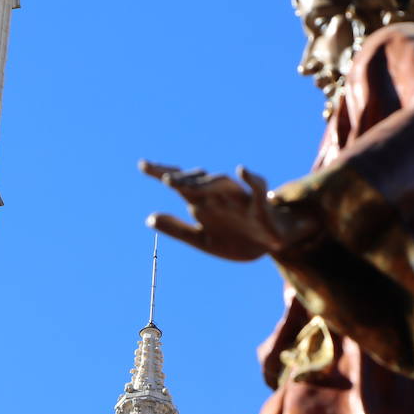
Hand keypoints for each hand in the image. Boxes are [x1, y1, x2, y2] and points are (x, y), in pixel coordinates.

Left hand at [140, 160, 286, 260]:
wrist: (271, 248)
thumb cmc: (237, 239)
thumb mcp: (203, 240)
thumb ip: (177, 230)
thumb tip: (149, 218)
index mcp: (203, 204)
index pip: (180, 185)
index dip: (162, 173)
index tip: (143, 165)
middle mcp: (219, 197)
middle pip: (199, 182)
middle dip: (184, 180)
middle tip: (165, 179)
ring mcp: (240, 198)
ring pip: (222, 183)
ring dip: (206, 183)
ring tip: (192, 185)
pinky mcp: (260, 205)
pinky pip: (257, 187)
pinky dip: (250, 178)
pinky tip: (241, 170)